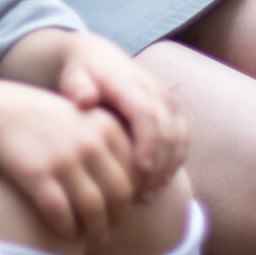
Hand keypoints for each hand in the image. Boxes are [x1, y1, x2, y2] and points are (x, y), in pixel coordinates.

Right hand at [0, 79, 138, 242]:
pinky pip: (62, 214)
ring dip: (96, 230)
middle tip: (112, 226)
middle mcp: (89, 142)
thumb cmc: (50, 122)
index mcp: (107, 126)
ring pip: (94, 209)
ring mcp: (64, 159)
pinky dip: (67, 229)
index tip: (127, 207)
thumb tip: (138, 186)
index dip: (134, 195)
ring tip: (94, 236)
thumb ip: (113, 145)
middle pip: (119, 194)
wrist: (1, 113)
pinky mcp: (38, 175)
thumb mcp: (87, 120)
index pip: (136, 172)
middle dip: (118, 216)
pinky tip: (66, 231)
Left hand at [53, 33, 189, 197]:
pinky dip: (174, 164)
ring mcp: (167, 101)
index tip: (141, 170)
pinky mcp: (173, 111)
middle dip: (158, 166)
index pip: (147, 114)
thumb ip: (76, 88)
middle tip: (140, 195)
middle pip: (168, 131)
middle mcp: (154, 90)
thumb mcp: (73, 77)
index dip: (148, 143)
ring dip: (167, 169)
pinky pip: (182, 140)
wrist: (100, 58)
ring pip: (179, 138)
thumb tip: (85, 99)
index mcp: (129, 82)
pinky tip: (156, 185)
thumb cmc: (81, 75)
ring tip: (146, 196)